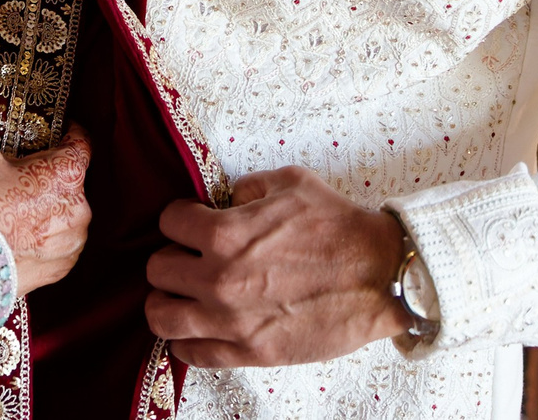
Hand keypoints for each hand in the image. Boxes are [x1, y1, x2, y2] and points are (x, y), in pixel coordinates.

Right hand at [0, 70, 91, 293]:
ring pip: (69, 213)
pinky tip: (23, 234)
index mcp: (66, 173)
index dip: (69, 132)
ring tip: (20, 206)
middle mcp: (80, 206)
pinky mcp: (64, 266)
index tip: (57, 129)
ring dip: (51, 207)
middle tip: (24, 172)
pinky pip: (63, 244)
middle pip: (71, 179)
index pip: (82, 142)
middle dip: (51, 174)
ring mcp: (74, 239)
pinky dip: (48, 237)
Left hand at [143, 168, 412, 367]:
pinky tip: (197, 328)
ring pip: (160, 316)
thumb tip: (223, 199)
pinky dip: (185, 341)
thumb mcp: (289, 183)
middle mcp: (220, 279)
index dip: (180, 218)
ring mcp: (232, 321)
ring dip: (166, 301)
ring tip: (182, 295)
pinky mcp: (250, 352)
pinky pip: (192, 353)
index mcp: (225, 233)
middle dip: (170, 258)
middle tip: (188, 259)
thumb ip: (245, 187)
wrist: (381, 277)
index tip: (192, 224)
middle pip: (157, 270)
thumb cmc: (340, 227)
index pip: (168, 221)